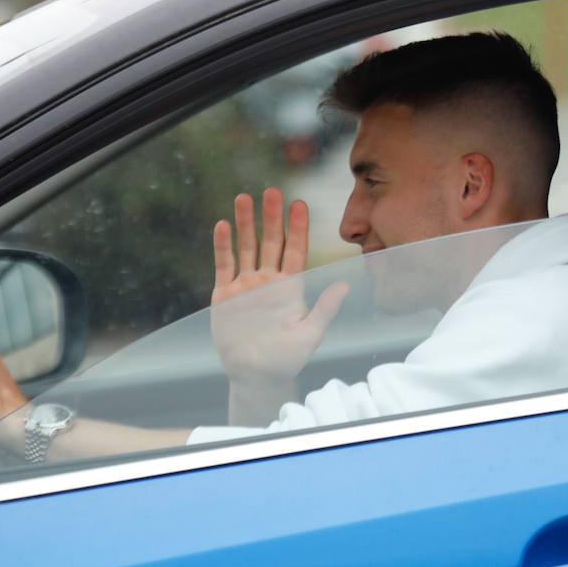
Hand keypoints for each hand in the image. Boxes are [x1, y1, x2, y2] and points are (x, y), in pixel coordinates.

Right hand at [210, 188, 348, 387]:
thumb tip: (345, 284)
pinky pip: (224, 264)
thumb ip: (325, 308)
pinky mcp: (225, 293)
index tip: (299, 203)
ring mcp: (247, 285)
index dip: (298, 227)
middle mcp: (269, 280)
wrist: (256, 375)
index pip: (296, 250)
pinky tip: (222, 224)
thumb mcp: (310, 333)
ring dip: (245, 223)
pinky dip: (222, 245)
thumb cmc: (287, 358)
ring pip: (246, 246)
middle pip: (271, 241)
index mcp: (291, 287)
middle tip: (272, 191)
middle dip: (272, 216)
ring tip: (243, 197)